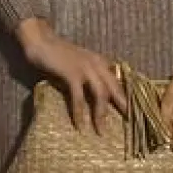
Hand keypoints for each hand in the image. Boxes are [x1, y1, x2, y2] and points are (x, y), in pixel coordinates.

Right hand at [15, 19, 125, 136]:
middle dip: (121, 106)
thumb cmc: (57, 54)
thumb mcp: (79, 63)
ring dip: (101, 114)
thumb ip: (88, 75)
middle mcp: (96, 64)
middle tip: (127, 122)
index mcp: (100, 61)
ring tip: (101, 132)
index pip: (117, 81)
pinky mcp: (72, 74)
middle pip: (114, 88)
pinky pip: (79, 97)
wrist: (40, 40)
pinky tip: (80, 125)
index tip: (131, 111)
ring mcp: (85, 68)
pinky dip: (79, 112)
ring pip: (100, 94)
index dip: (125, 96)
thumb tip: (94, 96)